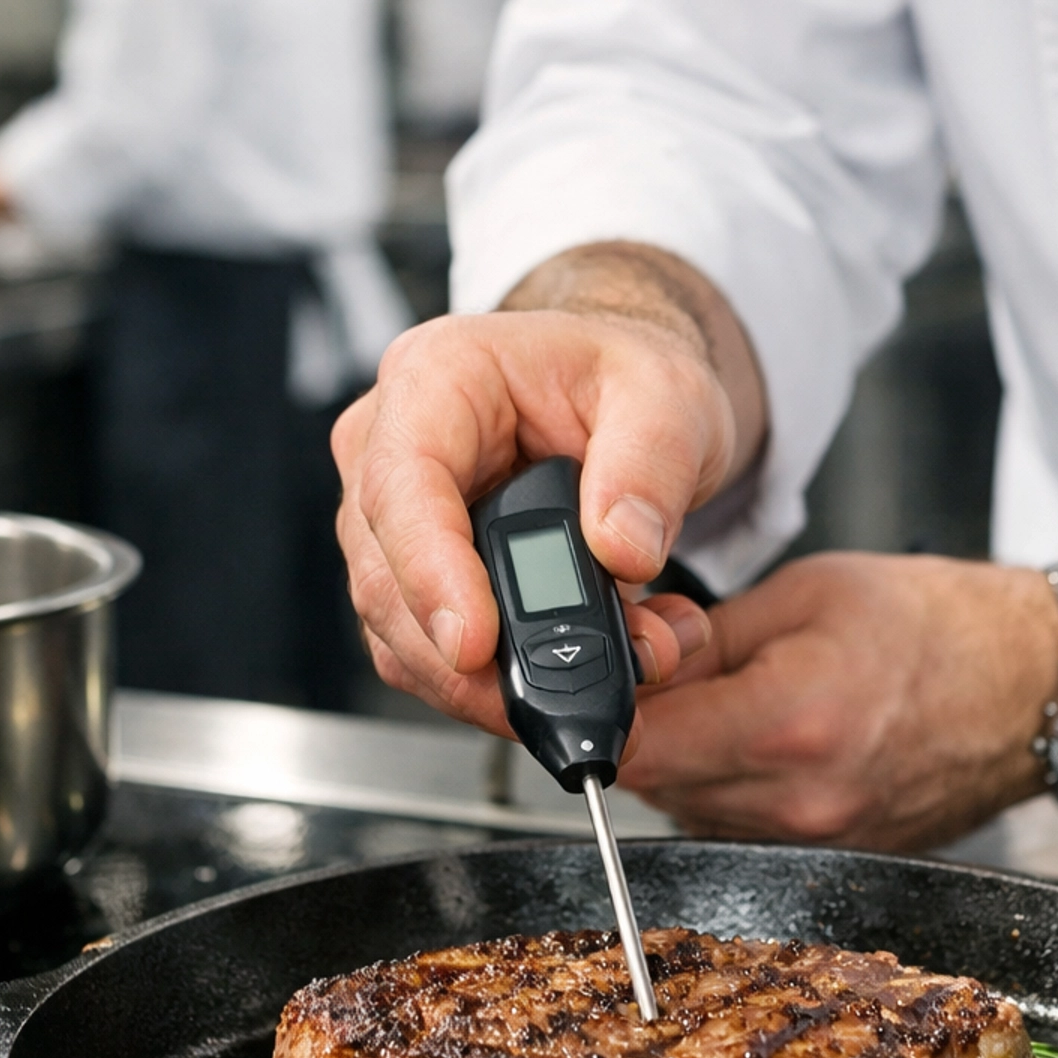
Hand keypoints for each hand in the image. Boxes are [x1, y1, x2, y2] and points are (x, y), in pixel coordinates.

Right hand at [333, 251, 762, 738]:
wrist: (622, 396)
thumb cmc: (623, 376)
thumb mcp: (668, 395)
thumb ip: (651, 466)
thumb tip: (621, 550)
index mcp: (436, 378)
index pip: (404, 486)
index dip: (431, 574)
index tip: (475, 644)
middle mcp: (390, 447)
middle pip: (389, 580)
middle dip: (482, 658)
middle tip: (584, 679)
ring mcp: (393, 520)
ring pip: (406, 635)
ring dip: (505, 679)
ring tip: (624, 660)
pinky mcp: (416, 577)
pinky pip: (436, 656)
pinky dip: (509, 681)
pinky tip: (590, 660)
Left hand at [620, 551, 1057, 848]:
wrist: (1038, 685)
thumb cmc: (944, 626)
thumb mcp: (807, 592)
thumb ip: (705, 636)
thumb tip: (634, 657)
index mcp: (788, 723)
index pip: (636, 748)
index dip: (598, 711)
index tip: (591, 681)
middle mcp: (799, 802)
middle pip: (656, 784)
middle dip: (647, 726)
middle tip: (674, 670)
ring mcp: (820, 840)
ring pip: (693, 810)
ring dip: (690, 758)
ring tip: (741, 697)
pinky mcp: (834, 857)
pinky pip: (742, 827)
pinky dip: (734, 785)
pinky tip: (771, 736)